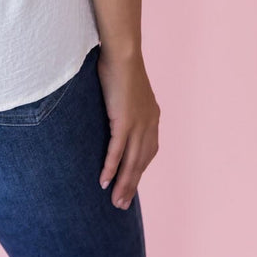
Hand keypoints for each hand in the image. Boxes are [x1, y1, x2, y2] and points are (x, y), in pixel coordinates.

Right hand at [96, 47, 159, 209]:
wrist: (122, 52)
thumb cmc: (119, 63)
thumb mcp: (126, 88)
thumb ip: (124, 103)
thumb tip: (113, 106)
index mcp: (152, 116)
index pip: (148, 151)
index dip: (139, 170)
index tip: (130, 184)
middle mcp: (149, 124)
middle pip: (141, 162)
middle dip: (132, 184)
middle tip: (122, 204)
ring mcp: (138, 124)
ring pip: (131, 162)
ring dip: (123, 184)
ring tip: (115, 201)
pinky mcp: (124, 121)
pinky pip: (117, 150)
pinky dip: (111, 167)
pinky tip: (104, 181)